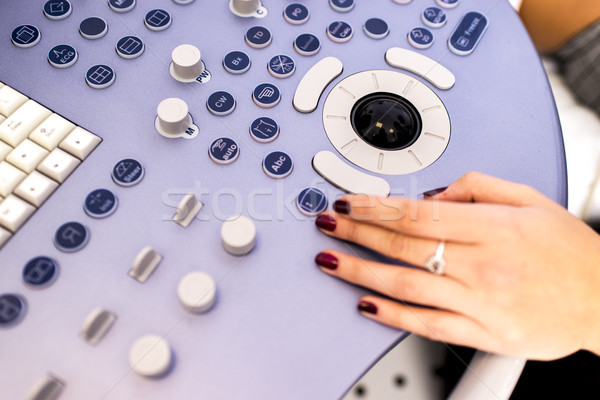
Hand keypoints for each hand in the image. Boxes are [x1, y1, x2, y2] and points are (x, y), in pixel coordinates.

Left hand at [314, 172, 599, 359]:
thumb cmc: (570, 251)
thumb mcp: (529, 200)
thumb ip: (477, 188)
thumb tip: (431, 196)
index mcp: (492, 228)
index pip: (415, 214)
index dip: (374, 208)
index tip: (348, 203)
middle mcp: (482, 265)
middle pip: (402, 246)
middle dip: (356, 233)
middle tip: (328, 224)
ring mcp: (480, 302)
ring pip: (406, 285)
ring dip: (360, 271)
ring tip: (330, 261)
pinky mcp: (483, 332)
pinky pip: (428, 324)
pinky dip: (392, 315)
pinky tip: (365, 304)